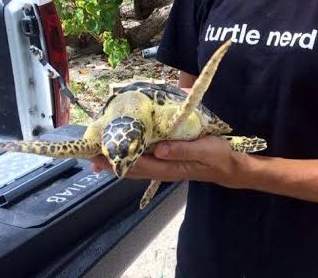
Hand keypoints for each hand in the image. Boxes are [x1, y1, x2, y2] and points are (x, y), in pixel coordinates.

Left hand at [91, 136, 244, 187]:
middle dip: (110, 160)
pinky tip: (123, 149)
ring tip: (98, 151)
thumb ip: (182, 149)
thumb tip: (157, 149)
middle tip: (89, 150)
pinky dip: (129, 156)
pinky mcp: (167, 161)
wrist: (228, 166)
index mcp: (168, 167)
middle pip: (130, 168)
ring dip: (116, 159)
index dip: (116, 159)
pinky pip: (143, 162)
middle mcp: (162, 169)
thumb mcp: (205, 150)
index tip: (98, 151)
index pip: (136, 165)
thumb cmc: (218, 156)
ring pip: (134, 167)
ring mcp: (164, 167)